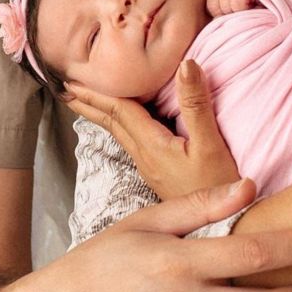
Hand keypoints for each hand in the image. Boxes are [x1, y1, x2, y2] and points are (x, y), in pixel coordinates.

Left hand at [65, 59, 240, 199]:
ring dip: (101, 116)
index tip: (72, 80)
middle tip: (66, 89)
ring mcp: (151, 168)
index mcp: (152, 145)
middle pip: (112, 123)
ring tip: (87, 104)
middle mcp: (146, 157)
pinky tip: (125, 128)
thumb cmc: (219, 186)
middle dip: (89, 104)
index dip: (96, 93)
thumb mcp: (210, 144)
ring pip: (120, 134)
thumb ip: (196, 104)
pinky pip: (132, 143)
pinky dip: (120, 127)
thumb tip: (186, 64)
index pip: (118, 112)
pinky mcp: (160, 175)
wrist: (226, 226)